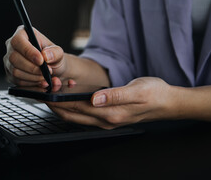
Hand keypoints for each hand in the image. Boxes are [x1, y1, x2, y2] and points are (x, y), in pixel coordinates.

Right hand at [4, 25, 66, 86]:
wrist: (51, 68)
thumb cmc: (52, 56)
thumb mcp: (58, 52)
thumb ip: (55, 52)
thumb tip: (46, 55)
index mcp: (22, 33)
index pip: (18, 41)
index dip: (28, 51)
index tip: (41, 61)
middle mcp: (12, 46)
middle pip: (14, 58)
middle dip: (32, 68)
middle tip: (46, 71)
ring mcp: (9, 61)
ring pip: (15, 71)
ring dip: (32, 77)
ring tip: (45, 77)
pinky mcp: (10, 74)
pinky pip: (17, 81)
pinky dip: (30, 84)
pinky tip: (40, 82)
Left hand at [45, 77, 174, 128]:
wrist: (168, 103)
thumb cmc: (154, 94)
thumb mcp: (136, 90)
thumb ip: (114, 95)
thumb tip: (94, 99)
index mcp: (110, 113)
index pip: (77, 109)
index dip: (59, 102)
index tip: (46, 94)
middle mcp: (106, 120)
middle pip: (73, 116)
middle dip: (56, 106)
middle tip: (43, 94)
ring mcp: (107, 120)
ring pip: (78, 117)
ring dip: (64, 107)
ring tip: (52, 95)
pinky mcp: (109, 117)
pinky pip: (86, 115)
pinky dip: (74, 108)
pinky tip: (71, 99)